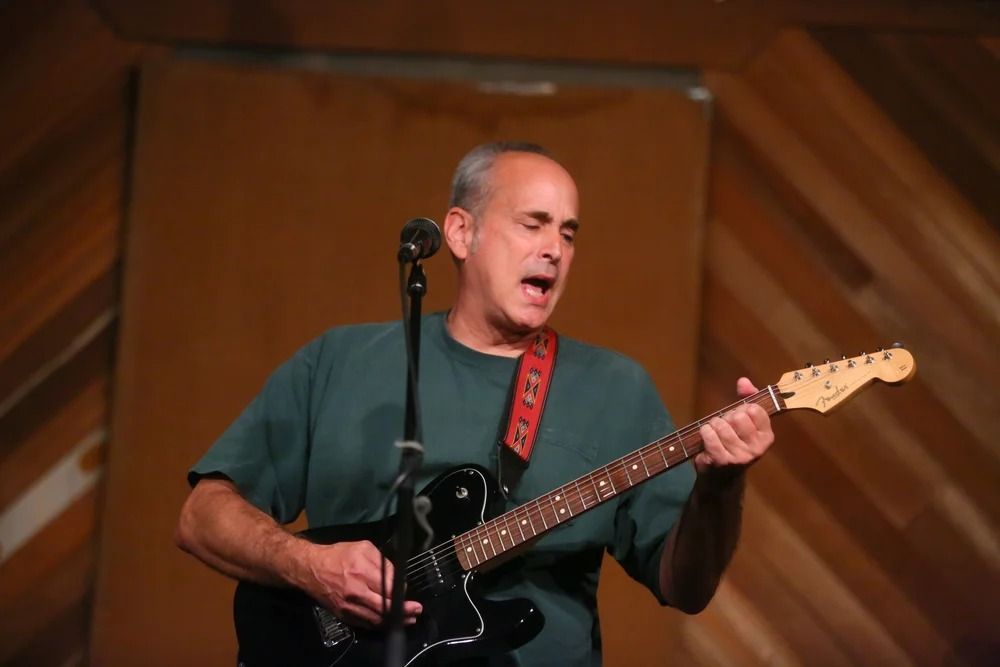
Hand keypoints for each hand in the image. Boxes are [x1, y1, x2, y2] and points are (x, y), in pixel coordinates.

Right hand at [301, 540, 422, 627]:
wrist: (311, 568)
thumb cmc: (338, 555)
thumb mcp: (363, 548)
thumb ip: (382, 561)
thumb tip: (395, 577)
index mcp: (361, 572)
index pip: (388, 588)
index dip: (401, 592)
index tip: (408, 593)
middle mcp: (356, 592)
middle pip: (385, 607)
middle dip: (404, 611)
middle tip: (416, 611)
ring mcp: (349, 607)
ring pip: (376, 619)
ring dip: (394, 621)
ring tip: (407, 620)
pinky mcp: (343, 615)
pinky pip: (365, 624)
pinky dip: (378, 624)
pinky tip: (387, 621)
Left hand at [694, 377, 773, 476]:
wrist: (720, 477)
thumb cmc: (733, 445)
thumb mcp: (745, 422)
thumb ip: (747, 399)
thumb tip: (743, 381)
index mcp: (766, 437)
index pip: (754, 409)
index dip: (741, 409)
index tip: (738, 419)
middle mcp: (757, 448)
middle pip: (737, 416)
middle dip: (726, 417)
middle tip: (725, 428)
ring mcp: (739, 456)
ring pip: (721, 424)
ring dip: (713, 426)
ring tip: (715, 435)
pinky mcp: (721, 460)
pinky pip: (709, 434)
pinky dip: (704, 432)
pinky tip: (706, 439)